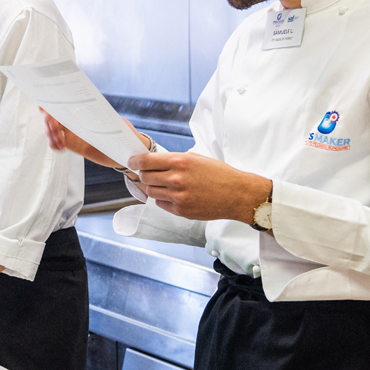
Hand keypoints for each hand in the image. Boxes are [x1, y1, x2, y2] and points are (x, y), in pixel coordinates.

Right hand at [43, 110, 151, 169]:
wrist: (126, 150)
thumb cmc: (122, 132)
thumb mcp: (115, 123)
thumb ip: (103, 120)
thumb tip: (93, 115)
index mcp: (83, 109)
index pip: (63, 101)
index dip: (50, 102)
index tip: (45, 106)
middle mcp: (75, 118)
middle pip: (51, 115)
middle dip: (49, 121)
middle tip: (55, 128)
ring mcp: (71, 131)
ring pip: (51, 130)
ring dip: (51, 135)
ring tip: (60, 143)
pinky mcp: (71, 144)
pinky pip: (56, 143)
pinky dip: (54, 144)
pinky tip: (60, 148)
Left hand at [129, 151, 271, 222]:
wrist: (237, 194)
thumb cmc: (219, 174)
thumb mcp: (196, 158)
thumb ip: (174, 160)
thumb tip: (153, 161)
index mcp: (180, 162)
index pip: (145, 161)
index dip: (135, 161)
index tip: (131, 162)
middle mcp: (176, 179)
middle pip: (144, 177)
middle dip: (144, 174)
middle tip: (149, 174)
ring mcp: (177, 196)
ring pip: (150, 191)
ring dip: (153, 187)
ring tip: (163, 185)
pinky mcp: (180, 210)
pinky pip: (160, 203)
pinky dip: (162, 198)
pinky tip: (173, 195)